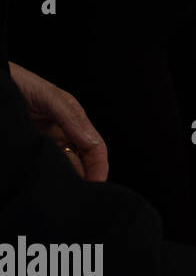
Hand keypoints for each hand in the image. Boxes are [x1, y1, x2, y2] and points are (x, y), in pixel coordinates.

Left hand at [8, 63, 107, 181]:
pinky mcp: (26, 149)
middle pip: (80, 160)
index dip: (99, 166)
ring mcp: (43, 142)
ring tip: (60, 190)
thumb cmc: (17, 82)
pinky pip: (39, 166)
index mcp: (73, 120)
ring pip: (61, 166)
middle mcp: (61, 133)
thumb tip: (92, 144)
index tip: (96, 183)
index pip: (94, 147)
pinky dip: (44, 175)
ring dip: (63, 177)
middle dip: (83, 176)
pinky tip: (42, 182)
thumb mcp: (50, 98)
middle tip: (78, 193)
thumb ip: (72, 119)